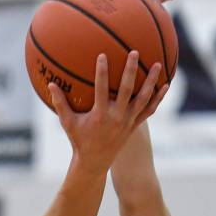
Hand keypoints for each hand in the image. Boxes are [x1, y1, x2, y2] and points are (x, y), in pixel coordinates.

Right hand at [51, 51, 165, 174]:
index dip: (102, 73)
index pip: (101, 90)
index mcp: (100, 116)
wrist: (95, 163)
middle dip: (130, 71)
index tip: (103, 55)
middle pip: (127, 91)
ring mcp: (128, 122)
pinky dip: (157, 98)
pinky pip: (148, 110)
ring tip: (158, 64)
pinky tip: (165, 85)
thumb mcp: (68, 123)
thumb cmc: (79, 141)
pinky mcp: (134, 125)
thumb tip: (50, 84)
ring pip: (142, 99)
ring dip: (151, 82)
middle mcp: (116, 118)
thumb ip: (59, 104)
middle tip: (134, 53)